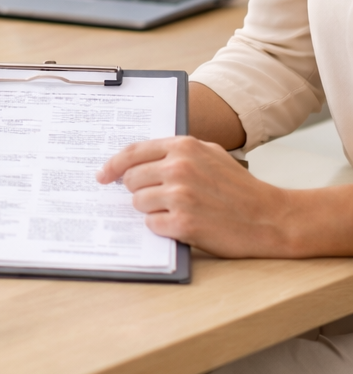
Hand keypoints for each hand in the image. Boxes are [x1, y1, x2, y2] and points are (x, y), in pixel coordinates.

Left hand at [96, 136, 295, 256]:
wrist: (271, 218)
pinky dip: (163, 227)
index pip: (131, 152)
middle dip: (139, 190)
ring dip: (152, 209)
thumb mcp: (209, 154)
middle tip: (158, 197)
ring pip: (138, 202)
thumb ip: (175, 151)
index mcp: (182, 146)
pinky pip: (152, 224)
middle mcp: (178, 168)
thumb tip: (138, 159)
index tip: (102, 175)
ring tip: (177, 210)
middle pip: (131, 179)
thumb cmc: (239, 187)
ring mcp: (180, 196)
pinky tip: (182, 224)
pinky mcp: (183, 223)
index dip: (112, 165)